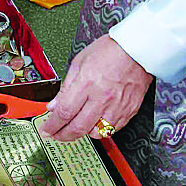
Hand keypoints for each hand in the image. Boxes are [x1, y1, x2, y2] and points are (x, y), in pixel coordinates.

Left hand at [38, 35, 152, 142]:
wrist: (138, 49)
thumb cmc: (110, 50)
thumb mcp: (80, 62)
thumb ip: (66, 87)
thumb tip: (53, 105)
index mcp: (86, 83)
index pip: (64, 112)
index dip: (52, 125)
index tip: (47, 130)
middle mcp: (101, 98)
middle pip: (78, 127)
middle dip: (63, 135)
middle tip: (56, 135)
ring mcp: (116, 106)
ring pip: (96, 133)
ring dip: (83, 134)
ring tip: (76, 127)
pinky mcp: (129, 111)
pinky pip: (112, 130)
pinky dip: (101, 130)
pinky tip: (95, 124)